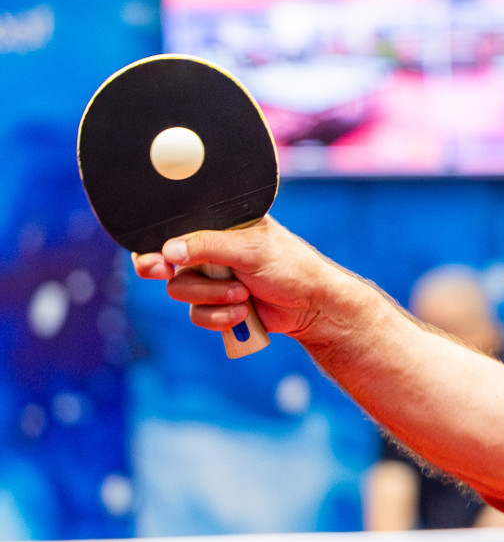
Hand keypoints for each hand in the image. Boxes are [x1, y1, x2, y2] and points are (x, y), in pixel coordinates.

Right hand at [131, 216, 352, 346]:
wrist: (311, 306)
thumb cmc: (290, 266)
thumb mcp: (251, 249)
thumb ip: (209, 246)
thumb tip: (169, 250)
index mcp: (217, 225)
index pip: (174, 226)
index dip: (154, 240)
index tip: (155, 255)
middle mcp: (208, 249)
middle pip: (163, 259)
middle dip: (162, 268)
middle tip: (161, 271)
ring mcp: (210, 278)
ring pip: (180, 289)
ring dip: (211, 295)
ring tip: (243, 293)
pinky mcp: (215, 305)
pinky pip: (197, 315)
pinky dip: (218, 317)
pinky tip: (242, 314)